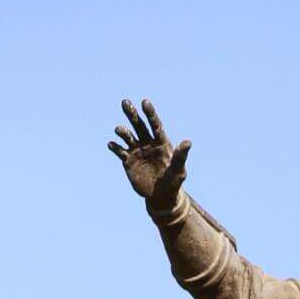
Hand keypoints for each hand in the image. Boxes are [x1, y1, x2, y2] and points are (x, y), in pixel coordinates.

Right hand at [109, 98, 189, 212]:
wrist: (161, 196)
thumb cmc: (173, 182)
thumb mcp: (178, 171)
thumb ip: (180, 157)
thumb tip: (188, 142)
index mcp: (161, 142)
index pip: (155, 124)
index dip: (150, 113)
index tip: (145, 102)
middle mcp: (147, 142)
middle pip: (139, 125)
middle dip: (132, 114)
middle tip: (125, 102)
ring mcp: (137, 150)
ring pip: (128, 136)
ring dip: (122, 131)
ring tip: (119, 130)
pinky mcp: (128, 160)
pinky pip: (120, 151)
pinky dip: (115, 147)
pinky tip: (111, 144)